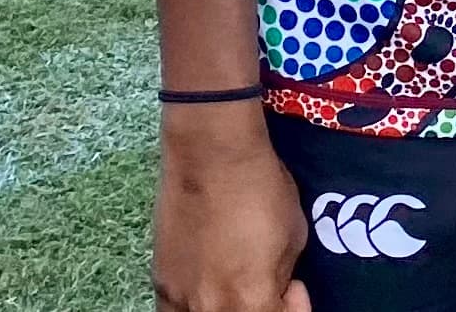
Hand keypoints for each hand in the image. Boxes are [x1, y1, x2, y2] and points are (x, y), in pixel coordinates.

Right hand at [151, 108, 311, 311]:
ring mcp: (178, 301)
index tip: (295, 290)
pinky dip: (198, 305)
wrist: (210, 158)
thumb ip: (283, 277)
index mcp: (250, 302)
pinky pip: (179, 311)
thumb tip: (279, 291)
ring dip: (229, 307)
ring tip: (239, 284)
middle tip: (271, 286)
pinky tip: (214, 281)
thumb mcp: (294, 237)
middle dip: (261, 307)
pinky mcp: (160, 284)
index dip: (293, 308)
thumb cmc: (263, 191)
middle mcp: (210, 310)